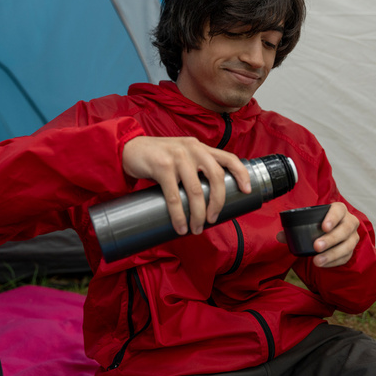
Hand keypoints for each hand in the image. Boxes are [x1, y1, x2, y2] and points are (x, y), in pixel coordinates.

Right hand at [122, 136, 250, 234]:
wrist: (128, 149)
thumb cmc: (157, 157)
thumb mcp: (181, 156)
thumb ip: (195, 169)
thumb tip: (208, 199)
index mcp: (200, 147)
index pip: (229, 157)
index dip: (241, 174)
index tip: (247, 190)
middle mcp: (192, 148)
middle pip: (216, 177)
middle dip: (218, 202)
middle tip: (212, 219)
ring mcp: (177, 156)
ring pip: (196, 190)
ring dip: (198, 214)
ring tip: (196, 228)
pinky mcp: (161, 166)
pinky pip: (174, 195)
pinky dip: (179, 214)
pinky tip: (180, 225)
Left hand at [277, 202, 359, 267]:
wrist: (331, 232)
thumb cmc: (317, 224)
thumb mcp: (307, 223)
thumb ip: (292, 229)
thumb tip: (279, 236)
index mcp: (339, 210)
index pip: (339, 210)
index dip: (333, 218)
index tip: (324, 227)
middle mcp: (349, 221)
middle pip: (345, 229)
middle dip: (331, 239)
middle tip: (316, 247)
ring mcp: (353, 236)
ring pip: (348, 245)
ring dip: (332, 254)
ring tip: (317, 261)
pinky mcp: (352, 250)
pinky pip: (346, 257)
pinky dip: (334, 262)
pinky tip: (323, 264)